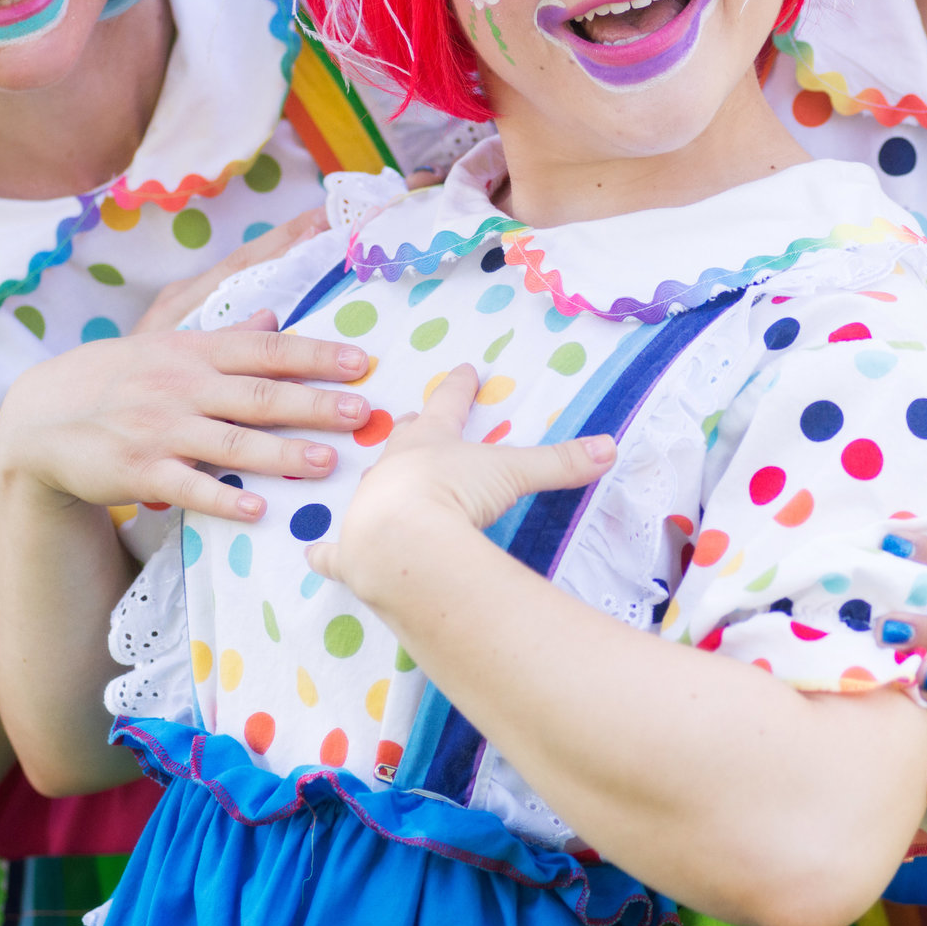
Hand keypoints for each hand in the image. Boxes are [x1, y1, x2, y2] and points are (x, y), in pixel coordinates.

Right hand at [0, 212, 370, 521]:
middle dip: (313, 403)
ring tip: (327, 463)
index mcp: (194, 352)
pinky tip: (260, 510)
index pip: (265, 349)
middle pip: (258, 395)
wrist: (41, 417)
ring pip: (231, 443)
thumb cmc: (116, 377)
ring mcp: (160, 430)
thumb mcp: (165, 344)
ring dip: (281, 454)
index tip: (361, 361)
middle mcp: (182, 386)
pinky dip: (224, 500)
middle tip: (361, 412)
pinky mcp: (140, 471)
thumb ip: (224, 335)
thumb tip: (275, 316)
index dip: (314, 354)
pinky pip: (189, 488)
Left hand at [306, 365, 614, 600]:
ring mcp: (368, 508)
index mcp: (430, 443)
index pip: (448, 404)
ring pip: (372, 488)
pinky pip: (333, 553)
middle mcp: (393, 468)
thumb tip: (611, 447)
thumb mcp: (513, 474)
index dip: (459, 387)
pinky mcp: (350, 552)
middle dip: (413, 431)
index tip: (466, 369)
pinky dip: (326, 555)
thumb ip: (560, 463)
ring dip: (380, 485)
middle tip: (415, 422)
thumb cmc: (453, 495)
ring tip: (384, 484)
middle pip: (405, 442)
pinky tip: (315, 555)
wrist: (400, 542)